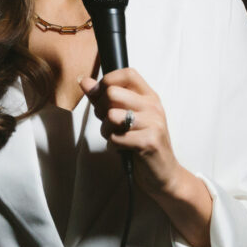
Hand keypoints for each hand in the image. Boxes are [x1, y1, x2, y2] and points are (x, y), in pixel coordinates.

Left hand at [78, 68, 182, 199]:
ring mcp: (154, 123)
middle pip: (112, 93)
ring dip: (105, 130)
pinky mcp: (149, 142)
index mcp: (149, 96)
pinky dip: (112, 145)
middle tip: (108, 123)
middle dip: (100, 110)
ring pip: (111, 115)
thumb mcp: (123, 116)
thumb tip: (84, 80)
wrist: (162, 174)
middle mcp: (153, 106)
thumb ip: (103, 98)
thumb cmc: (140, 143)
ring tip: (115, 136)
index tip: (101, 97)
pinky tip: (122, 148)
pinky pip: (115, 137)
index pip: (127, 73)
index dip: (107, 81)